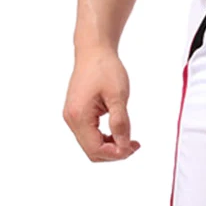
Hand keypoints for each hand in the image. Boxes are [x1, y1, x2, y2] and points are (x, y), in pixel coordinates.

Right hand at [63, 46, 140, 161]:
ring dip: (111, 147)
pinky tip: (120, 133)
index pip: (96, 149)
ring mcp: (73, 117)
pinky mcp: (78, 115)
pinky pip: (91, 136)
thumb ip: (120, 123)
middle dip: (115, 153)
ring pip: (92, 146)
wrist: (94, 51)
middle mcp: (72, 119)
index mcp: (78, 115)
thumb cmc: (105, 68)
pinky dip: (106, 140)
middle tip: (134, 144)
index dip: (116, 153)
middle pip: (93, 152)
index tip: (134, 145)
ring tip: (129, 139)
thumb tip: (123, 146)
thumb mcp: (118, 96)